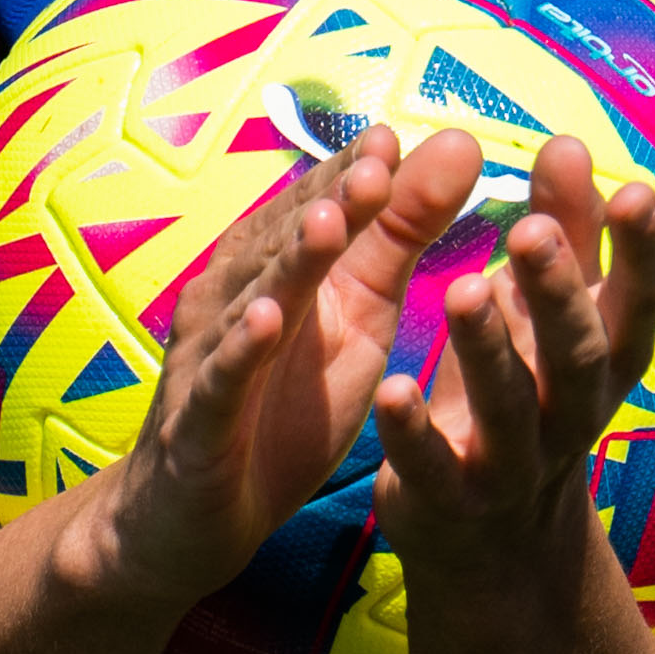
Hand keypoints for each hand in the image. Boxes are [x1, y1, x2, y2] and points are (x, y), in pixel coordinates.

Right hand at [89, 123, 484, 609]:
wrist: (193, 516)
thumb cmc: (283, 402)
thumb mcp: (359, 316)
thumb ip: (402, 234)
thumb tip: (462, 142)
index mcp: (277, 267)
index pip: (317, 207)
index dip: (356, 174)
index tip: (399, 137)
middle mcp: (235, 298)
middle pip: (285, 243)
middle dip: (331, 202)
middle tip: (379, 165)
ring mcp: (210, 359)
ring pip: (251, 301)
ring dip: (289, 262)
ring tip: (330, 224)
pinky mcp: (198, 426)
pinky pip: (220, 383)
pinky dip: (239, 352)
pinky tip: (267, 322)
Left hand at [372, 134, 654, 572]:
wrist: (495, 542)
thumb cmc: (528, 391)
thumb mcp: (551, 315)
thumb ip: (564, 232)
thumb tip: (571, 141)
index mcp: (606, 358)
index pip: (642, 302)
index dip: (645, 252)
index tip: (635, 190)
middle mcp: (573, 411)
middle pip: (579, 353)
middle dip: (560, 292)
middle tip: (531, 232)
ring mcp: (516, 461)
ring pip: (509, 405)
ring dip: (487, 348)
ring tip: (461, 288)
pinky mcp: (453, 499)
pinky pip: (435, 468)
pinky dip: (413, 434)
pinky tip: (390, 390)